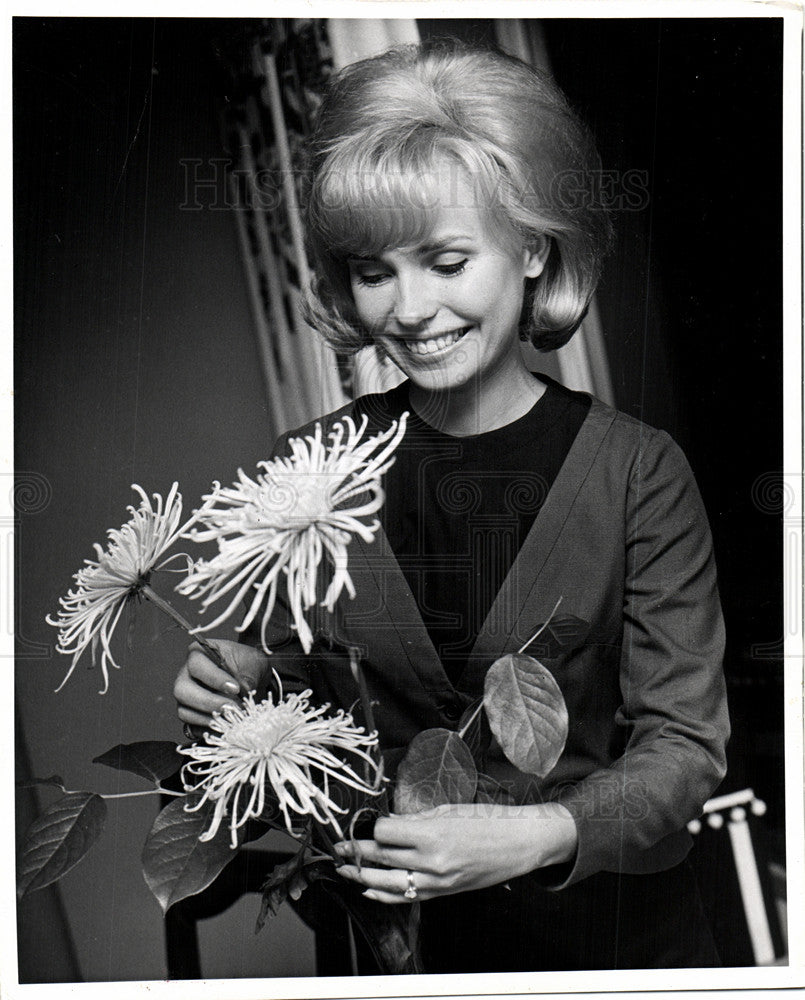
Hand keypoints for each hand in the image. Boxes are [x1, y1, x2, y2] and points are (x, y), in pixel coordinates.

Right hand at [174, 638, 271, 734]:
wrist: (252, 678)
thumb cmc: (248, 665)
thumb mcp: (253, 662)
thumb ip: (247, 675)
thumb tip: (243, 691)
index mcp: (198, 655)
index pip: (197, 665)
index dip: (214, 678)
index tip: (235, 688)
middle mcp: (186, 675)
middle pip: (182, 690)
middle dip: (208, 702)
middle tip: (231, 707)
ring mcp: (185, 698)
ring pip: (184, 711)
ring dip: (208, 718)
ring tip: (231, 719)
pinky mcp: (191, 716)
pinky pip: (191, 728)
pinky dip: (208, 730)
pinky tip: (225, 728)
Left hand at [334, 801, 577, 903]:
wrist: (518, 844)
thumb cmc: (488, 820)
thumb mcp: (449, 810)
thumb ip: (416, 819)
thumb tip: (388, 823)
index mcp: (432, 834)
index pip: (384, 833)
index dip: (370, 827)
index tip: (361, 822)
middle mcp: (431, 861)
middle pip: (381, 858)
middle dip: (355, 852)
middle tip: (338, 847)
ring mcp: (437, 882)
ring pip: (388, 884)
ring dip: (363, 877)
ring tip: (344, 870)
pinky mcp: (443, 893)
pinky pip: (406, 897)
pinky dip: (384, 895)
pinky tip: (369, 891)